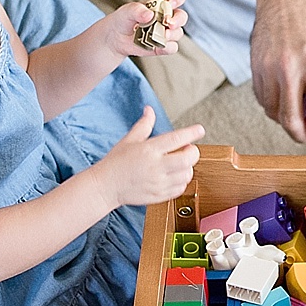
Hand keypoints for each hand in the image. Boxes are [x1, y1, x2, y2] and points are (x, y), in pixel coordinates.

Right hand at [90, 108, 206, 208]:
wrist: (106, 186)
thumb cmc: (116, 162)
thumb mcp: (129, 140)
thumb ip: (144, 125)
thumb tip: (149, 110)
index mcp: (149, 150)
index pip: (176, 139)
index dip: (191, 133)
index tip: (199, 129)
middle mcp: (155, 167)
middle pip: (187, 159)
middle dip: (193, 152)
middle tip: (187, 149)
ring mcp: (158, 183)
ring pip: (186, 175)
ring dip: (188, 167)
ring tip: (180, 163)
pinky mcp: (158, 196)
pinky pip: (180, 189)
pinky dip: (182, 181)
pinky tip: (174, 176)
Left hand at [110, 0, 189, 56]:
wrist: (116, 38)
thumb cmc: (123, 19)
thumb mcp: (127, 11)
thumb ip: (137, 10)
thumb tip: (149, 14)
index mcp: (161, 4)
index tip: (171, 1)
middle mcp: (166, 17)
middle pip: (182, 16)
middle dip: (178, 19)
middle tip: (168, 22)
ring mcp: (165, 32)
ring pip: (178, 32)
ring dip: (173, 34)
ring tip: (162, 35)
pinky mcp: (162, 46)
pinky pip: (172, 47)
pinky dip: (168, 47)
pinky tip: (159, 45)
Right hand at [247, 0, 305, 143]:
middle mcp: (289, 67)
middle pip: (291, 119)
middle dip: (303, 135)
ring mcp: (269, 66)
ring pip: (273, 111)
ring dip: (286, 122)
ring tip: (299, 119)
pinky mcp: (256, 63)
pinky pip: (261, 97)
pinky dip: (272, 107)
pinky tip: (284, 103)